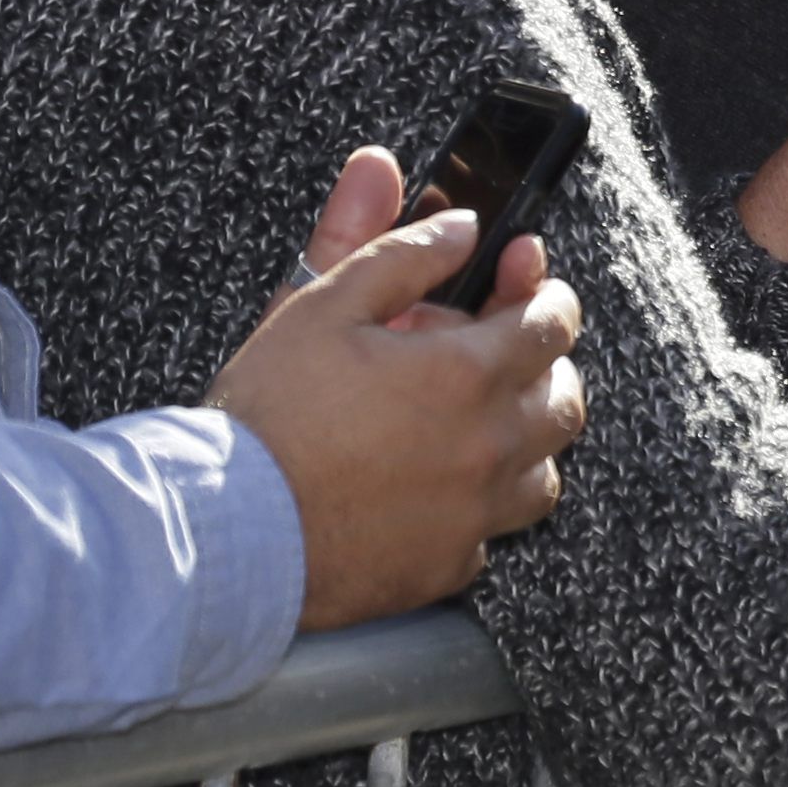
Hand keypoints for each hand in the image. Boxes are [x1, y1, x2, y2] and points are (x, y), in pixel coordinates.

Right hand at [213, 149, 585, 630]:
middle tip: (504, 357)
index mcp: (469, 374)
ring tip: (473, 423)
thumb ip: (399, 253)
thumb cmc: (268, 416)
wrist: (223, 532)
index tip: (533, 289)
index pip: (553, 324)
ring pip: (543, 472)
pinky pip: (491, 531)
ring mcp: (476, 512)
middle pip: (563, 400)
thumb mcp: (323, 307)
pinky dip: (478, 506)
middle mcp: (490, 445)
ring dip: (522, 442)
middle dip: (545, 370)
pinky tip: (435, 489)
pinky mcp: (447, 565)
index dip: (546, 298)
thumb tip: (460, 221)